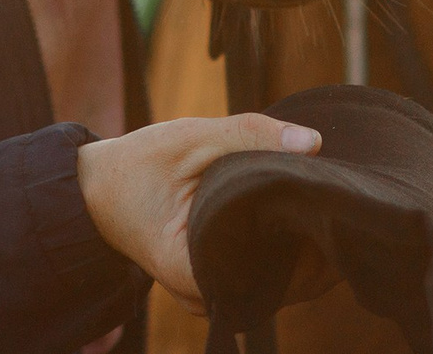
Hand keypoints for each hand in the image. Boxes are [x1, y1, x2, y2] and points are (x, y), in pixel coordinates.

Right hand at [75, 113, 321, 312]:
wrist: (97, 192)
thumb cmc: (139, 166)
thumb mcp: (190, 140)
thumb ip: (250, 137)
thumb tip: (314, 143)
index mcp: (188, 268)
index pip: (271, 273)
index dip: (308, 243)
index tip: (328, 205)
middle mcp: (202, 296)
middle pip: (281, 284)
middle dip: (312, 245)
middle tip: (335, 198)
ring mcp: (210, 297)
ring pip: (276, 285)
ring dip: (301, 250)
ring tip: (320, 205)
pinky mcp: (217, 285)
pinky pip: (263, 277)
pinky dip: (284, 252)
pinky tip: (300, 220)